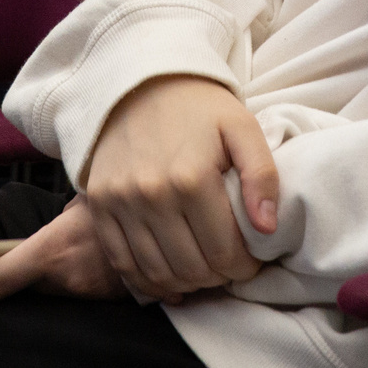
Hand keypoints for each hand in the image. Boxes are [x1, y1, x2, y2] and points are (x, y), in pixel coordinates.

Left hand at [0, 196, 121, 300]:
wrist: (185, 227)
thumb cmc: (130, 196)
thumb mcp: (88, 195)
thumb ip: (59, 217)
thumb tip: (39, 224)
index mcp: (53, 251)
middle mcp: (67, 279)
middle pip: (22, 285)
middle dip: (14, 268)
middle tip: (13, 246)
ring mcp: (89, 294)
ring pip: (51, 288)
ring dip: (50, 272)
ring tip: (67, 243)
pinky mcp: (110, 300)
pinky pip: (80, 291)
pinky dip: (77, 277)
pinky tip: (91, 255)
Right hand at [83, 75, 279, 303]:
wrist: (140, 84)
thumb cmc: (199, 109)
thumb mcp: (242, 127)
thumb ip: (263, 176)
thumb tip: (267, 227)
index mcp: (192, 178)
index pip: (224, 253)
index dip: (244, 267)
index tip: (251, 261)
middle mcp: (152, 195)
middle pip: (192, 269)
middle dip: (218, 277)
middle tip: (228, 266)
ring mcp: (121, 203)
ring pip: (158, 273)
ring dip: (186, 283)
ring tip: (203, 270)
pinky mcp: (100, 207)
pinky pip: (123, 264)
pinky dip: (148, 281)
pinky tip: (170, 279)